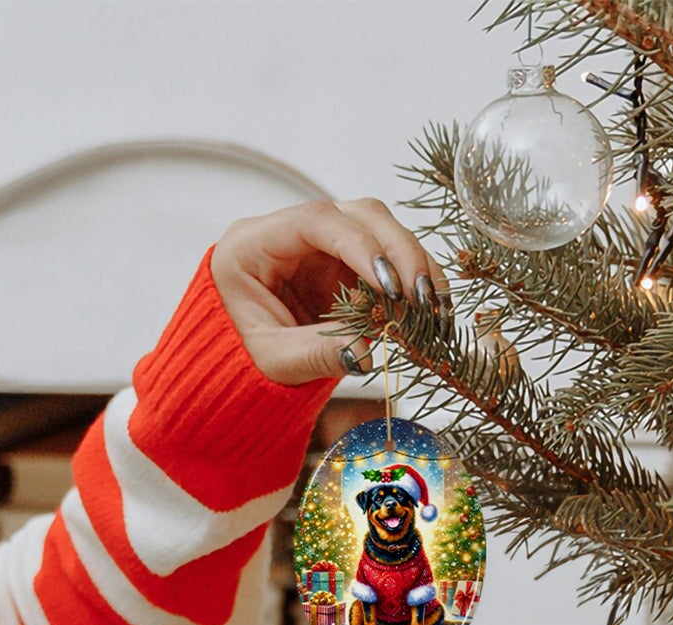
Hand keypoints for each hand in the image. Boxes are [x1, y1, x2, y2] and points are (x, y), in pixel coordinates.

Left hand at [210, 199, 448, 385]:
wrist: (240, 362)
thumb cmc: (241, 355)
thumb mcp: (272, 361)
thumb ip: (315, 354)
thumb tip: (366, 351)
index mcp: (254, 243)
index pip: (316, 220)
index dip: (361, 246)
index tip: (390, 285)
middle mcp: (294, 233)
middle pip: (360, 215)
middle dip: (400, 252)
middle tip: (421, 298)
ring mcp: (326, 246)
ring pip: (385, 231)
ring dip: (416, 267)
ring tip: (432, 310)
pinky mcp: (350, 265)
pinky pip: (393, 261)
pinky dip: (414, 283)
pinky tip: (427, 312)